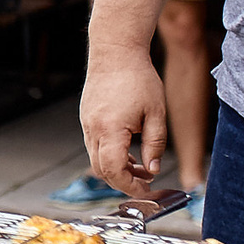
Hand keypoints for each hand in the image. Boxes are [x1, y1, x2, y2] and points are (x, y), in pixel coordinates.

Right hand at [79, 46, 165, 194]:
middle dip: (123, 182)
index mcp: (110, 129)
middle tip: (146, 183)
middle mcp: (93, 129)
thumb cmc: (138, 79)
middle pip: (102, 170)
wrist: (115, 52)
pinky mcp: (87, 118)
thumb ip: (155, 144)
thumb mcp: (156, 113)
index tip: (147, 191)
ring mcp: (87, 123)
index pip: (114, 170)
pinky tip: (130, 151)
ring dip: (117, 169)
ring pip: (96, 159)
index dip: (130, 186)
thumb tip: (153, 169)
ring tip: (141, 167)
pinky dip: (111, 155)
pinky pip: (95, 145)